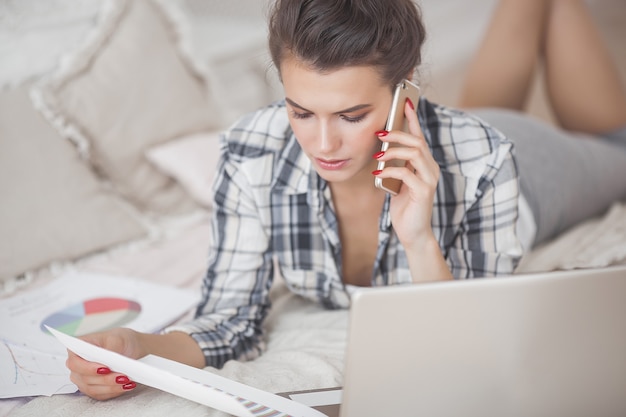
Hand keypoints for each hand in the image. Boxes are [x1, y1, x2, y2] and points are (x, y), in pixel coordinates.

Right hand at [66, 328, 144, 399]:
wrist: (127, 347)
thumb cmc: (118, 340)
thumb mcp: (117, 339)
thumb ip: (110, 350)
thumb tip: (107, 361)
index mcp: (77, 349)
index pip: (75, 363)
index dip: (88, 368)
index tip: (105, 369)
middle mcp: (77, 365)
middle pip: (85, 378)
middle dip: (105, 379)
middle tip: (122, 376)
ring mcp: (82, 378)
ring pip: (92, 388)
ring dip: (111, 386)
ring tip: (126, 380)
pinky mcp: (92, 388)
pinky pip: (100, 395)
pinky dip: (113, 391)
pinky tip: (125, 386)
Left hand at [374, 99, 439, 248]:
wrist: (413, 233)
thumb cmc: (405, 207)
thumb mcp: (398, 182)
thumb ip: (396, 166)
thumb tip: (382, 150)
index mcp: (425, 165)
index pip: (420, 137)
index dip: (413, 119)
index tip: (405, 103)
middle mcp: (431, 169)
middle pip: (417, 142)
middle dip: (398, 133)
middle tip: (380, 133)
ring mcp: (429, 180)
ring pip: (415, 154)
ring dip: (394, 151)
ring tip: (378, 153)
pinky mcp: (424, 192)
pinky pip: (407, 174)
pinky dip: (390, 170)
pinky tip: (378, 174)